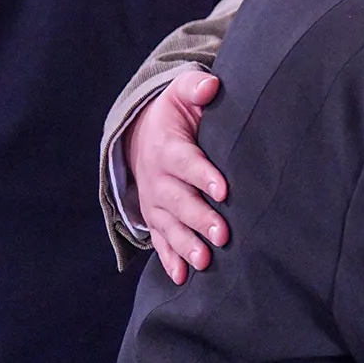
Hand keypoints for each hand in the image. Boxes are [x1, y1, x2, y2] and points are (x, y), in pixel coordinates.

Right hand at [126, 70, 229, 283]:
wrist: (140, 136)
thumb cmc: (173, 114)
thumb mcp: (181, 94)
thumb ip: (195, 87)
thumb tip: (211, 85)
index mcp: (168, 149)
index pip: (186, 163)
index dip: (203, 176)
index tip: (223, 189)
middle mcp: (158, 180)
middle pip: (179, 201)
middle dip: (200, 218)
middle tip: (222, 234)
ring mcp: (154, 202)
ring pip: (170, 226)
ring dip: (186, 245)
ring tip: (204, 261)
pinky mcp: (155, 218)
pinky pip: (159, 241)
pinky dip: (169, 259)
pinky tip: (181, 277)